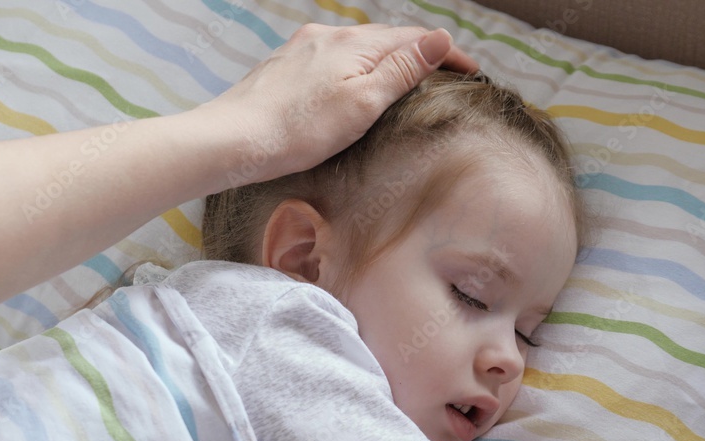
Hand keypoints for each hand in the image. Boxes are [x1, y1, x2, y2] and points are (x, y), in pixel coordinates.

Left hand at [202, 24, 478, 185]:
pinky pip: (331, 60)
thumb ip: (402, 69)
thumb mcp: (362, 102)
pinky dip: (354, 70)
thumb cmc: (297, 130)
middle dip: (417, 54)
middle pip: (384, 40)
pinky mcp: (284, 68)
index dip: (446, 53)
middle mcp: (326, 37)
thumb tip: (440, 38)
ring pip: (356, 50)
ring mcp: (302, 50)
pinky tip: (352, 88)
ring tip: (403, 82)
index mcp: (352, 43)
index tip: (472, 71)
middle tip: (444, 76)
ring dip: (385, 61)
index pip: (413, 38)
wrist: (232, 140)